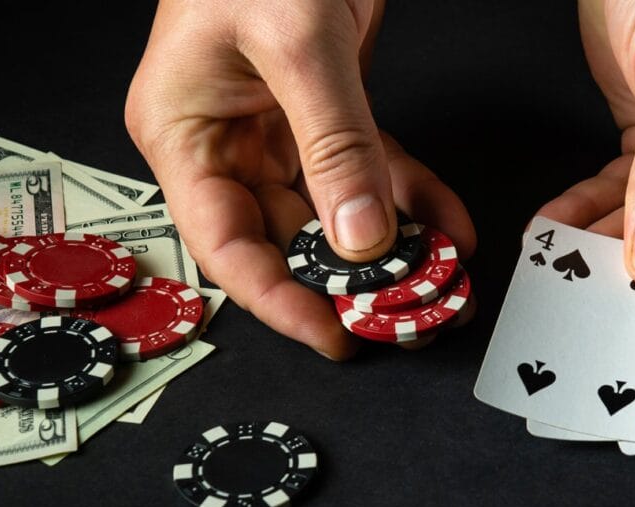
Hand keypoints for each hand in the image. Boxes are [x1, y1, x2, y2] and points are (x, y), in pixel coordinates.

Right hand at [125, 0, 474, 358]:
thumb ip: (334, 144)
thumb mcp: (297, 43)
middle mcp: (228, 140)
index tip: (333, 335)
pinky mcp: (327, 113)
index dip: (279, 301)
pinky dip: (412, 198)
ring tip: (440, 283)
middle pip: (286, 238)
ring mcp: (279, 130)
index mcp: (185, 131)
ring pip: (336, 213)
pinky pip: (372, 171)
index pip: (226, 245)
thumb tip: (361, 237)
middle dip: (346, 282)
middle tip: (401, 317)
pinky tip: (450, 226)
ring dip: (391, 246)